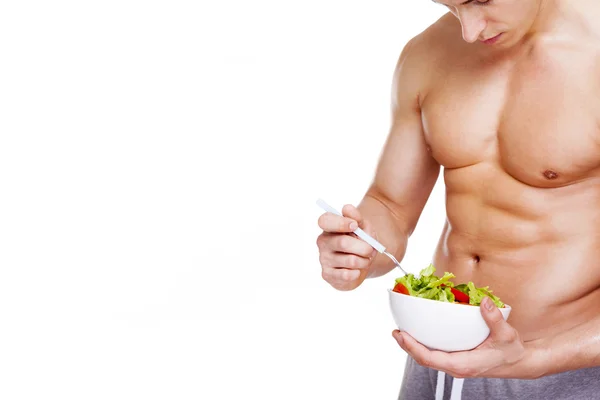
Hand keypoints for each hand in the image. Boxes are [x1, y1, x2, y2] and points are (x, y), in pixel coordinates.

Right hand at [316, 204, 376, 290]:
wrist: (361, 263)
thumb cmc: (361, 242)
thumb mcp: (364, 227)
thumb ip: (357, 217)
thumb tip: (347, 208)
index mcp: (329, 226)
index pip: (325, 221)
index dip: (340, 223)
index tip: (355, 226)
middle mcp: (323, 241)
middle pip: (342, 242)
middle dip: (364, 247)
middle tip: (370, 250)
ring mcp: (323, 258)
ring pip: (349, 260)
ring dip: (364, 261)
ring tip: (365, 260)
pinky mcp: (327, 274)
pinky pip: (346, 275)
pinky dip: (357, 273)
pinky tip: (356, 270)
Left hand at [392, 297, 547, 378]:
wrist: (521, 362)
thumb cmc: (512, 351)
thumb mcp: (506, 334)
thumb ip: (494, 319)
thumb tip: (485, 302)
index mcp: (463, 365)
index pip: (430, 359)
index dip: (413, 348)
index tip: (401, 335)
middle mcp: (456, 367)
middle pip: (424, 360)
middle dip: (407, 346)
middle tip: (396, 331)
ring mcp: (456, 364)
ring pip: (428, 358)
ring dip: (413, 346)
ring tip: (402, 332)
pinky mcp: (457, 359)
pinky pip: (436, 354)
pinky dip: (424, 345)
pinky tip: (420, 333)